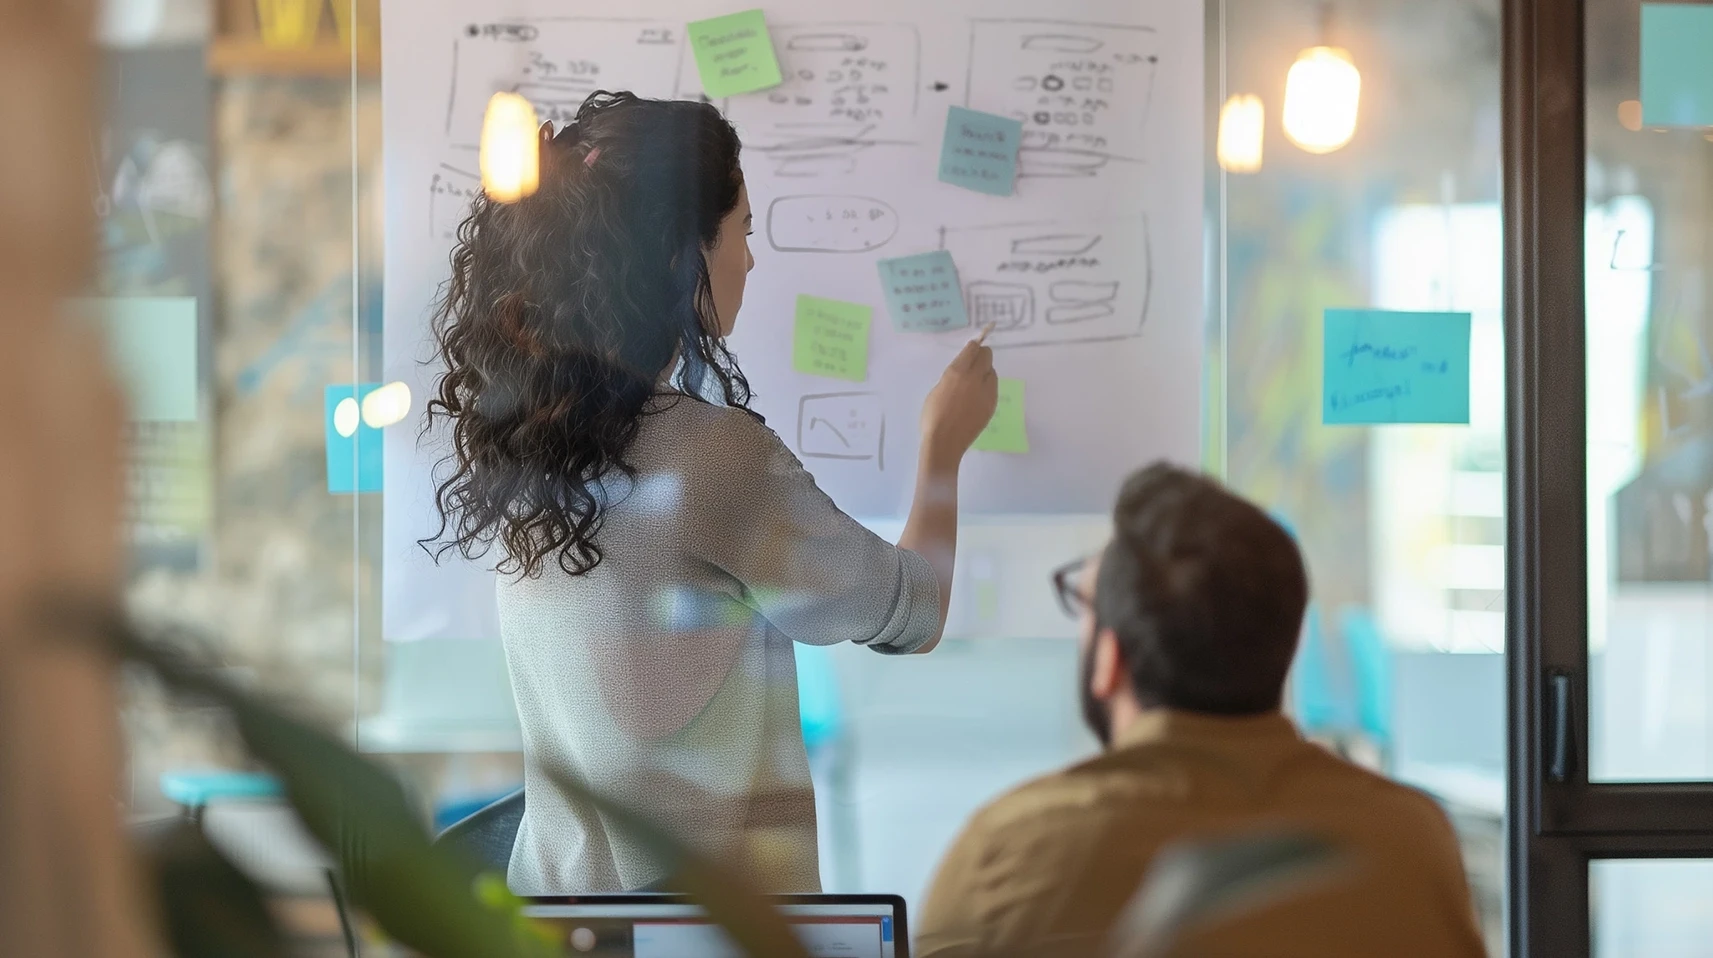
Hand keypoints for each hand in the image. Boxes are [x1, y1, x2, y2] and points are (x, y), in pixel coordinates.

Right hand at [919, 329, 998, 467]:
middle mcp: (975, 378)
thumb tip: (962, 371)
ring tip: (975, 382)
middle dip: (981, 355)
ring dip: (985, 371)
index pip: (972, 349)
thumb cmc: (932, 417)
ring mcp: (987, 392)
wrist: (944, 442)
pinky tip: (978, 395)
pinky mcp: (992, 404)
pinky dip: (987, 386)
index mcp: (957, 373)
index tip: (971, 349)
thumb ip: (952, 377)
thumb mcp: (937, 389)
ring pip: (992, 371)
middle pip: (987, 356)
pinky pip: (994, 387)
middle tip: (974, 362)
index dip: (972, 347)